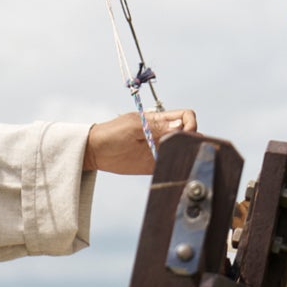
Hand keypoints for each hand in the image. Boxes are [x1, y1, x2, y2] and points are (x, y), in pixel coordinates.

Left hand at [83, 109, 197, 174]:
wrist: (95, 152)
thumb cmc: (111, 134)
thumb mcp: (133, 127)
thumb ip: (156, 127)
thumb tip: (180, 125)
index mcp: (159, 120)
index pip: (185, 116)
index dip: (190, 123)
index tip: (185, 133)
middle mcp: (163, 134)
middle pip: (188, 134)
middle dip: (192, 141)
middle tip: (181, 149)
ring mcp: (160, 150)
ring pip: (182, 151)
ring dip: (185, 155)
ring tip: (177, 160)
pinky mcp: (154, 165)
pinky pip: (170, 166)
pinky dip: (175, 168)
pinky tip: (172, 170)